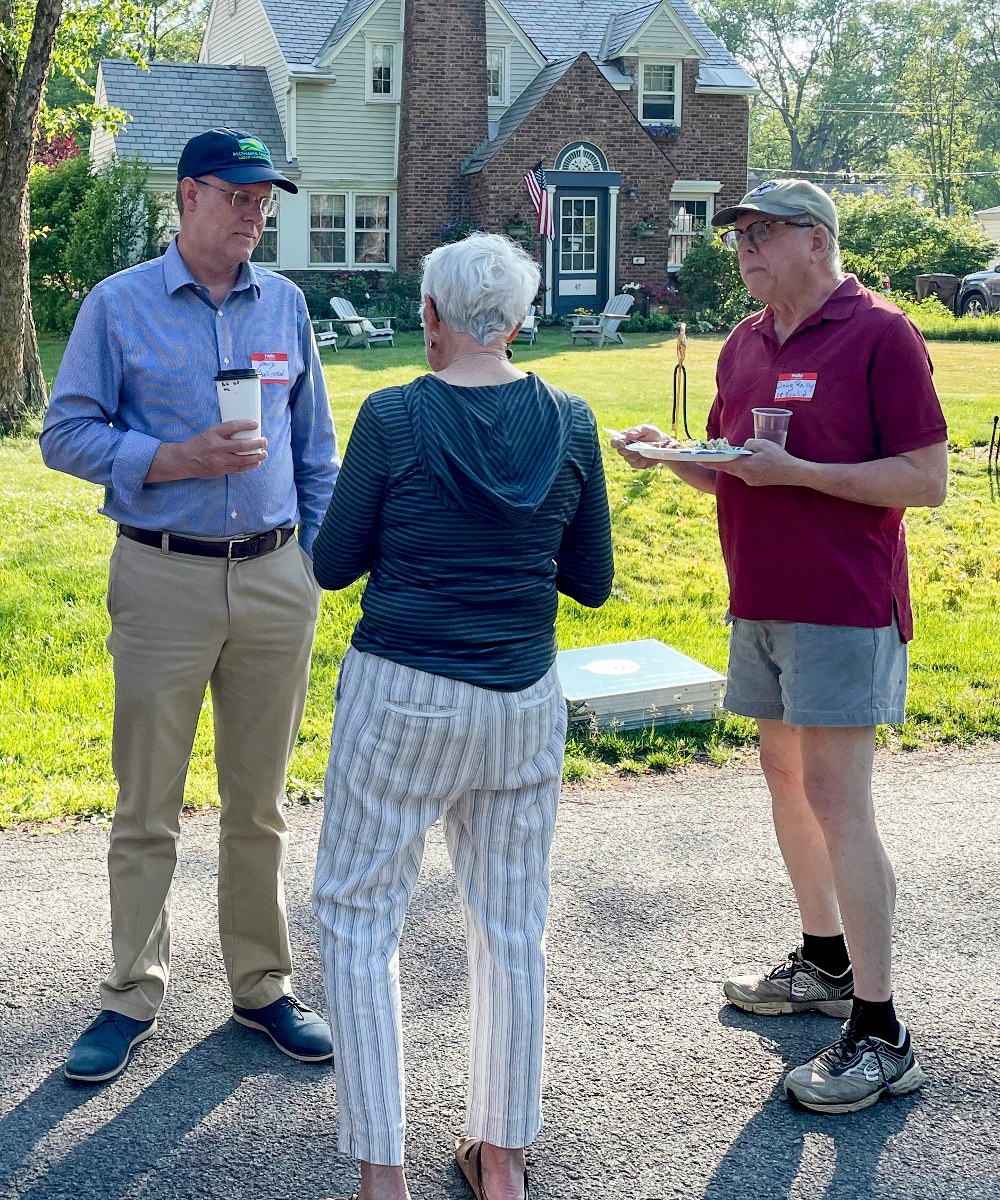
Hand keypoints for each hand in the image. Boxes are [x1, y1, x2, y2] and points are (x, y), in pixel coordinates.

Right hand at [146, 421, 267, 482]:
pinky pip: (238, 469)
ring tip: (264, 453)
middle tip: (264, 441)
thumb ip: (224, 433)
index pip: (232, 426)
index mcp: (213, 434)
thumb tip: (245, 431)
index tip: (256, 424)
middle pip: (241, 445)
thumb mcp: (208, 433)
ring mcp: (219, 460)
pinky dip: (249, 466)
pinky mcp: (220, 470)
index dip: (246, 425)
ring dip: (256, 456)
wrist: (184, 460)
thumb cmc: (198, 444)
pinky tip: (256, 463)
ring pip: (242, 459)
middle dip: (256, 443)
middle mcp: (216, 447)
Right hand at [612, 423, 677, 468]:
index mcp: (624, 437)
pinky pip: (636, 464)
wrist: (663, 445)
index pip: (614, 441)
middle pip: (620, 451)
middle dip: (629, 449)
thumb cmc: (652, 434)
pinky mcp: (636, 464)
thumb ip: (638, 431)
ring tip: (646, 449)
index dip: (616, 443)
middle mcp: (625, 448)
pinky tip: (647, 456)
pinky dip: (642, 460)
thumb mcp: (647, 429)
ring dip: (637, 455)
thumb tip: (628, 435)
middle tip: (638, 446)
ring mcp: (630, 457)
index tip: (623, 444)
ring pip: (628, 458)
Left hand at [710, 437, 804, 485]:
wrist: (792, 473)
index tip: (699, 461)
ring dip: (736, 463)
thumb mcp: (763, 444)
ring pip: (738, 470)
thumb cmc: (779, 457)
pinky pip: (746, 473)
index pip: (723, 464)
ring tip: (741, 456)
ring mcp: (750, 481)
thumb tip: (743, 448)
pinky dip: (745, 467)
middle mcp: (745, 476)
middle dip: (721, 462)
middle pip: (729, 468)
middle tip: (711, 457)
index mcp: (745, 466)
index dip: (710, 462)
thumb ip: (748, 444)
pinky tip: (754, 462)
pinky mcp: (756, 482)